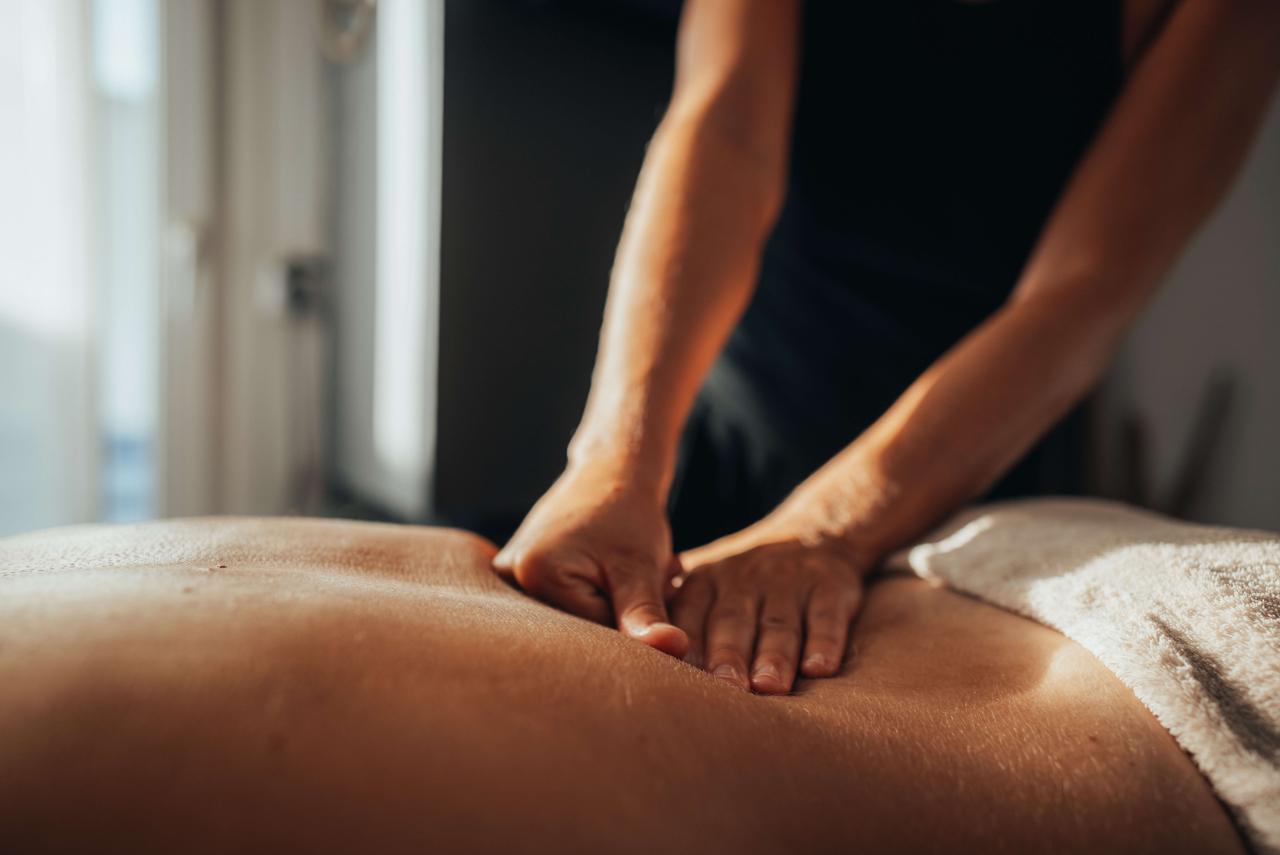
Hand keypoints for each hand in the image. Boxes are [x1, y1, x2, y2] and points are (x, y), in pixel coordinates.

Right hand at [493, 460, 688, 656]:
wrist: (612, 472)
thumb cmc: (629, 515)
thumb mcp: (641, 567)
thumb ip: (647, 614)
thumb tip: (675, 650)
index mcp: (534, 573)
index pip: (592, 634)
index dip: (631, 615)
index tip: (652, 582)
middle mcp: (510, 577)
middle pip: (577, 628)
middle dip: (619, 610)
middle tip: (645, 575)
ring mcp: (509, 576)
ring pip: (575, 618)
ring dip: (611, 602)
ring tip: (626, 569)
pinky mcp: (519, 575)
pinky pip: (564, 605)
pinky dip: (595, 595)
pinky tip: (609, 570)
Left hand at [672, 511, 869, 693]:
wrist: (816, 534)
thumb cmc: (748, 579)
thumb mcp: (710, 583)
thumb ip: (679, 616)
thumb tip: (634, 661)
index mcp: (708, 581)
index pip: (691, 615)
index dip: (685, 645)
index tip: (678, 681)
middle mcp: (745, 579)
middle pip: (734, 621)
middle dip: (729, 655)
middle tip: (727, 689)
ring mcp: (788, 582)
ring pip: (779, 623)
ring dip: (774, 656)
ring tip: (769, 687)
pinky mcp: (829, 586)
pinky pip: (826, 616)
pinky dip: (824, 643)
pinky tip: (820, 670)